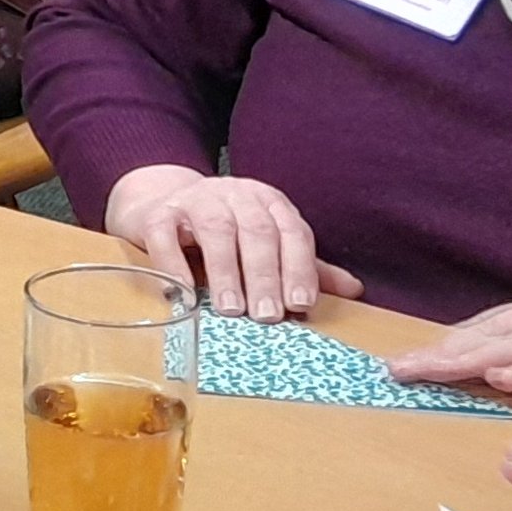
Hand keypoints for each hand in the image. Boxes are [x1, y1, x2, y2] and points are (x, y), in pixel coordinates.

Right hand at [99, 164, 362, 323]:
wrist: (161, 203)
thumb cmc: (221, 230)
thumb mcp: (266, 244)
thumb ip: (302, 265)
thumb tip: (354, 290)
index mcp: (268, 202)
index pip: (291, 231)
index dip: (298, 267)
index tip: (300, 304)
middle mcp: (235, 195)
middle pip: (256, 232)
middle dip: (264, 275)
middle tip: (267, 315)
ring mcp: (194, 201)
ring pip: (215, 231)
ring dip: (225, 271)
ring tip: (230, 309)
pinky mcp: (156, 213)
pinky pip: (164, 235)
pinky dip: (173, 263)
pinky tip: (183, 292)